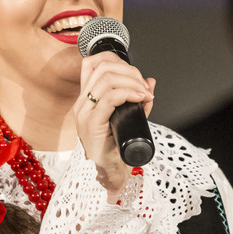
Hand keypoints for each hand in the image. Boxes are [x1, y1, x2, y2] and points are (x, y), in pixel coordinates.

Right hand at [74, 51, 154, 194]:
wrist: (111, 172)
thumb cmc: (117, 147)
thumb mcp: (131, 117)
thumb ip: (138, 99)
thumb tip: (151, 81)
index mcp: (86, 99)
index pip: (93, 62)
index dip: (117, 61)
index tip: (135, 75)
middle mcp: (82, 104)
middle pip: (103, 67)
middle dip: (130, 71)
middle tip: (144, 86)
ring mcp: (84, 113)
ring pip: (107, 79)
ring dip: (132, 82)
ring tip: (145, 93)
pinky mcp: (92, 124)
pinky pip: (110, 98)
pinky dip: (129, 93)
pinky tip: (140, 98)